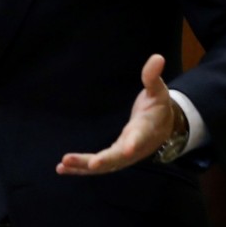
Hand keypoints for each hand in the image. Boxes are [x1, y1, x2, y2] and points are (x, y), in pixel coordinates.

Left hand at [56, 54, 174, 175]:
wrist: (164, 128)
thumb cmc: (158, 107)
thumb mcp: (158, 91)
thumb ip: (152, 77)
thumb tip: (157, 57)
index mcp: (145, 130)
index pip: (140, 137)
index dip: (134, 143)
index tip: (128, 149)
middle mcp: (134, 148)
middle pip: (118, 157)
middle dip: (104, 161)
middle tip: (92, 163)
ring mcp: (122, 157)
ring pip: (104, 166)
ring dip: (84, 166)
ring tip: (63, 164)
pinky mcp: (113, 159)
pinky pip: (96, 167)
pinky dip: (80, 169)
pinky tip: (61, 168)